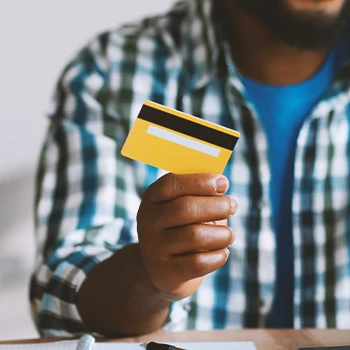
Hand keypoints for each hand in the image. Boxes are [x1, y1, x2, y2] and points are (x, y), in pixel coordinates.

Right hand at [137, 173, 237, 301]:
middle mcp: (148, 222)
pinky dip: (218, 256)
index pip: (171, 183)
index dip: (200, 181)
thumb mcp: (186, 207)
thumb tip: (221, 185)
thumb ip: (200, 194)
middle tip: (232, 206)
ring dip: (222, 234)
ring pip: (195, 236)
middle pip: (185, 208)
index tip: (223, 183)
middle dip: (217, 206)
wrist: (163, 269)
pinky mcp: (165, 272)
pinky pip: (199, 263)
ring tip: (229, 235)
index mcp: (152, 199)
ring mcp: (153, 248)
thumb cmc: (183, 229)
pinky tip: (222, 252)